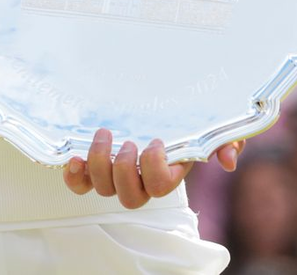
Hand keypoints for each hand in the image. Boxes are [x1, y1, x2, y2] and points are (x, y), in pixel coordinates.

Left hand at [63, 128, 244, 208]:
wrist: (155, 105)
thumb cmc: (182, 118)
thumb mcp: (209, 126)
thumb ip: (225, 141)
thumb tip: (228, 161)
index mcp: (167, 172)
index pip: (160, 187)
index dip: (154, 167)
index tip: (155, 140)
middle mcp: (141, 180)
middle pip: (129, 196)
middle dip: (125, 169)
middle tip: (127, 141)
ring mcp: (116, 174)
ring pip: (105, 189)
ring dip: (100, 163)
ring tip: (105, 134)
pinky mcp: (94, 166)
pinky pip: (81, 185)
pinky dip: (75, 177)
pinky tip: (75, 158)